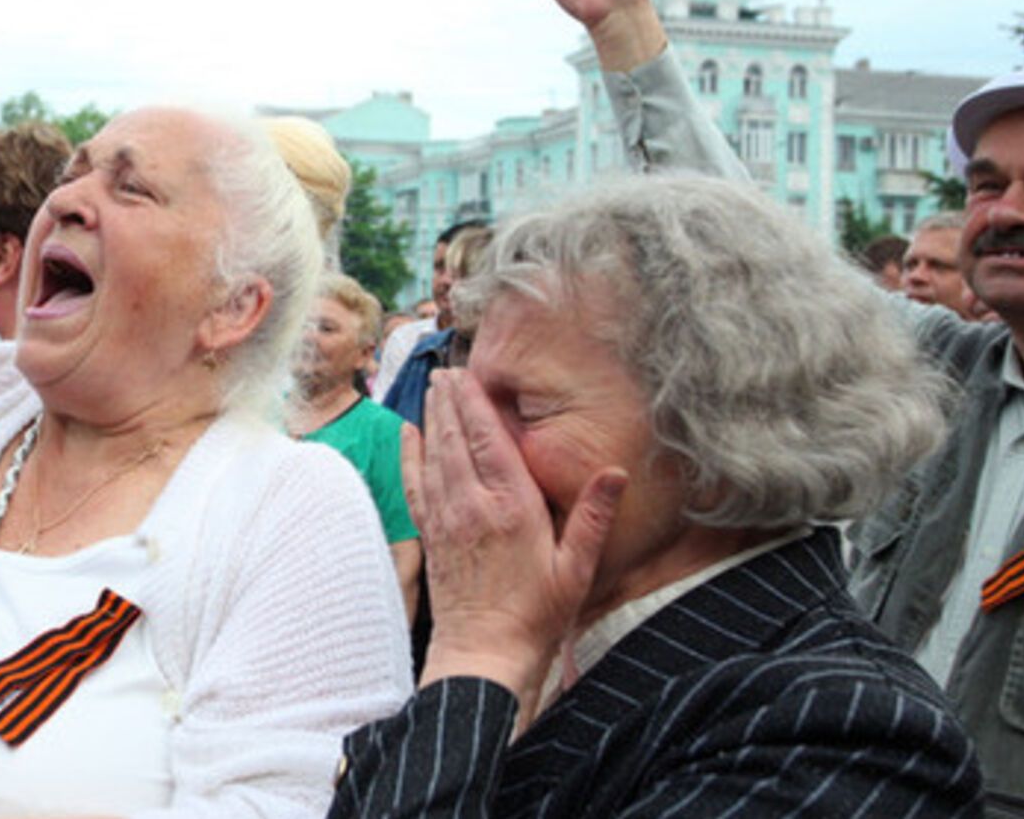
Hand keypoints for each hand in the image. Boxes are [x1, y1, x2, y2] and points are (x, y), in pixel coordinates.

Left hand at [404, 370, 623, 706]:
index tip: (470, 376)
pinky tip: (407, 433)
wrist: (485, 654)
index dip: (476, 405)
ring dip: (431, 419)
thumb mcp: (576, 567)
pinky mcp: (432, 536)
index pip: (489, 442)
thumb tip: (616, 473)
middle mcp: (473, 507)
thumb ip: (593, 517)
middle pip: (455, 440)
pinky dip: (409, 455)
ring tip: (432, 388)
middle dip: (450, 402)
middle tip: (447, 369)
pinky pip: (415, 484)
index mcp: (512, 508)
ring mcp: (446, 520)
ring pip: (433, 456)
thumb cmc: (537, 615)